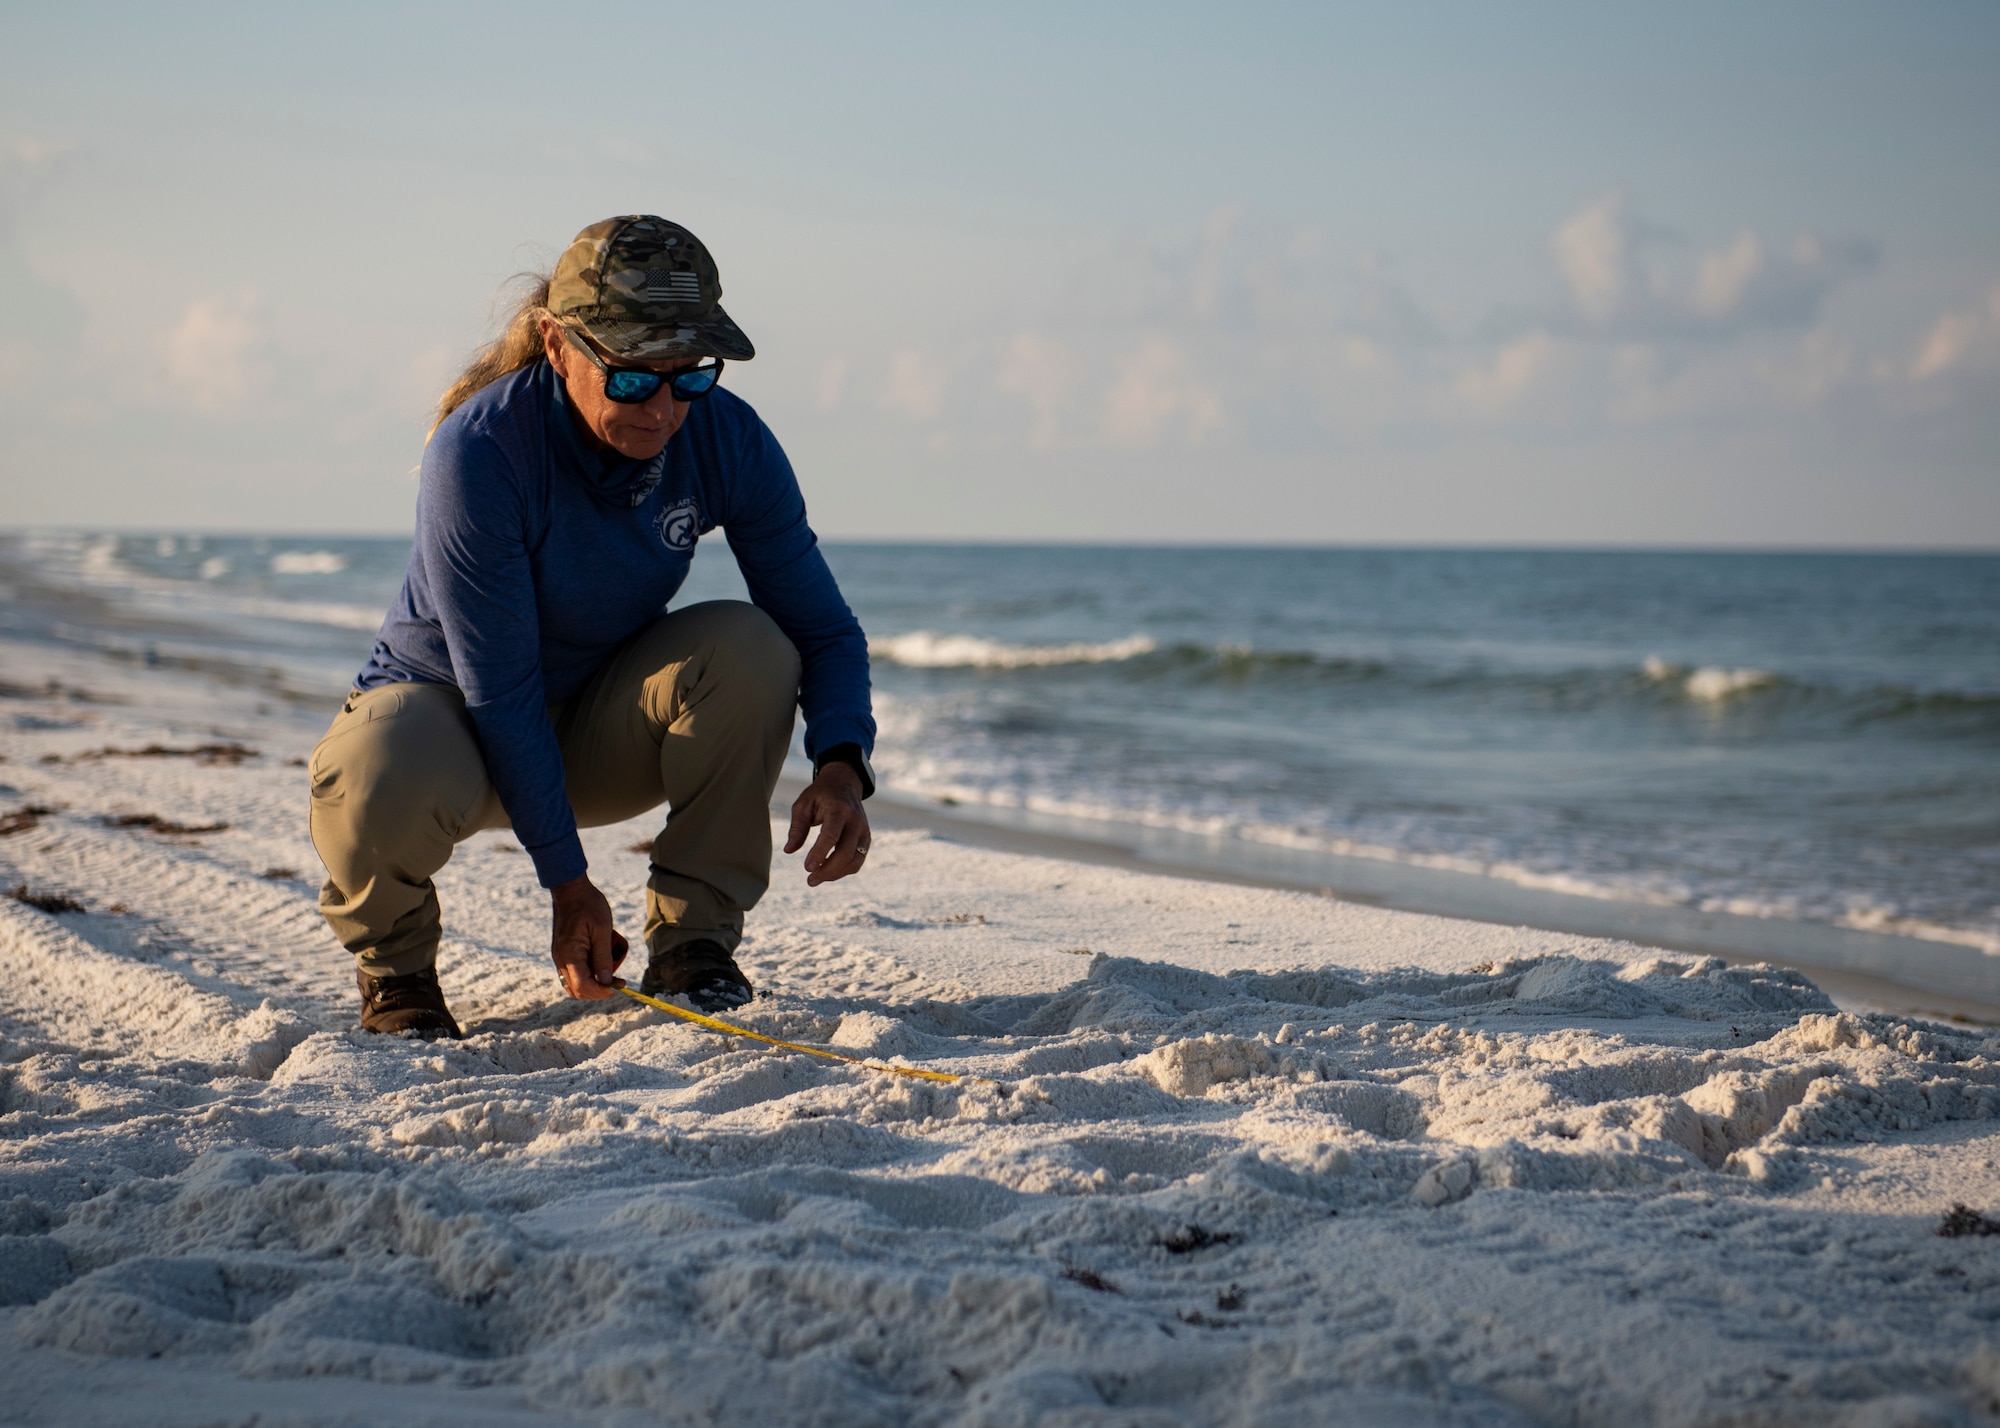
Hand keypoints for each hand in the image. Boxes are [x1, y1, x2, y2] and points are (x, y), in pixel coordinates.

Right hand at [549, 875, 627, 998]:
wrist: (571, 889)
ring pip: (575, 984)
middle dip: (599, 990)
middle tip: (618, 980)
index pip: (583, 986)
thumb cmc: (588, 905)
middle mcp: (561, 960)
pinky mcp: (563, 953)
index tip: (619, 985)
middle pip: (578, 990)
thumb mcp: (602, 929)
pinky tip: (601, 963)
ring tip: (611, 968)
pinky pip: (574, 973)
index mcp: (569, 954)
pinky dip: (588, 974)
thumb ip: (603, 957)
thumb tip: (607, 981)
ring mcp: (560, 957)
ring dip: (594, 983)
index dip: (602, 991)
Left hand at [784, 762, 871, 886]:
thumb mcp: (803, 805)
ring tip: (816, 878)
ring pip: (855, 861)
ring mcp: (863, 831)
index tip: (807, 868)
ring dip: (836, 874)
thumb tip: (788, 850)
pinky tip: (827, 871)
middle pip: (846, 853)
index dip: (819, 854)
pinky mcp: (866, 839)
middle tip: (810, 880)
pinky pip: (858, 860)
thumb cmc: (820, 794)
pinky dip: (843, 870)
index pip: (831, 836)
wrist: (844, 783)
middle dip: (828, 870)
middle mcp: (855, 821)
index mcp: (839, 810)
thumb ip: (797, 828)